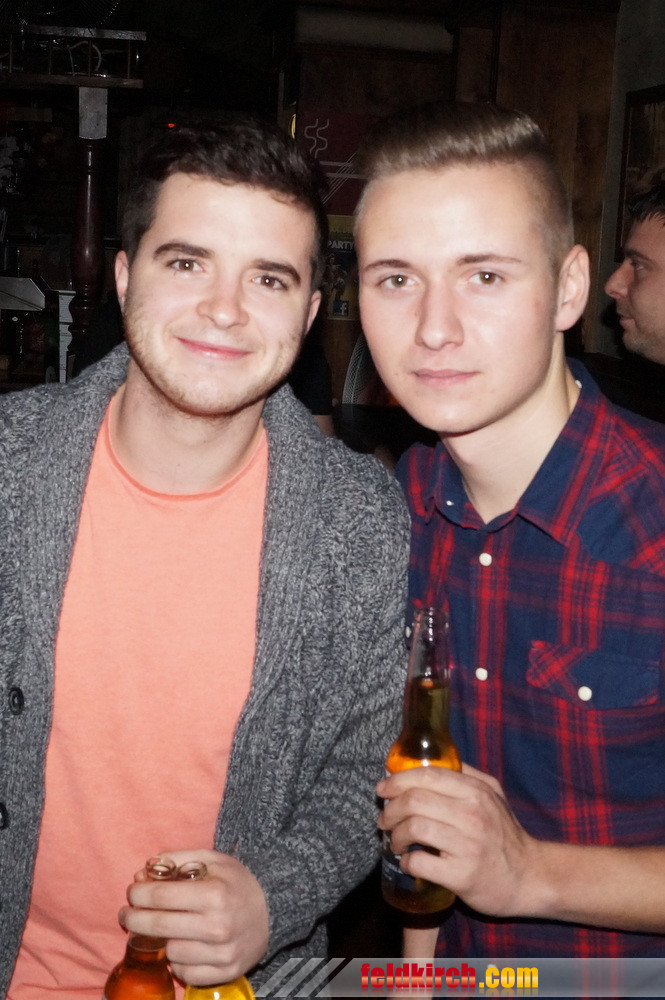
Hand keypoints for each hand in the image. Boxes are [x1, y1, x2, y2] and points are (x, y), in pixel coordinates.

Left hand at [119, 848, 268, 984]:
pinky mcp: (225, 972)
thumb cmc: (238, 882)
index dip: (139, 893)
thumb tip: (143, 871)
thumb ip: (178, 860)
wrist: (274, 909)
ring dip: (160, 940)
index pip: (161, 897)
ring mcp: (221, 953)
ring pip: (170, 952)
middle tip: (127, 914)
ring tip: (163, 928)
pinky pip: (185, 972)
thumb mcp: (213, 859)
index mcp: (214, 894)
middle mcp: (217, 926)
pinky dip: (178, 960)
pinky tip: (181, 945)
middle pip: (159, 926)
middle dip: (135, 919)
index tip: (132, 892)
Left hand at [377, 764, 542, 918]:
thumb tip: (427, 760)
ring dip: (396, 835)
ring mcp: (468, 846)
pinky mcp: (462, 876)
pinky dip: (407, 862)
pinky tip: (409, 862)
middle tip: (384, 819)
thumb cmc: (505, 834)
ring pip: (414, 828)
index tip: (382, 788)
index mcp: (476, 792)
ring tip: (395, 841)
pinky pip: (421, 862)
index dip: (398, 779)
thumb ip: (466, 775)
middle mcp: (473, 815)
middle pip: (414, 800)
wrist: (530, 877)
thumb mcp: (493, 795)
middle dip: (390, 809)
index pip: (427, 775)